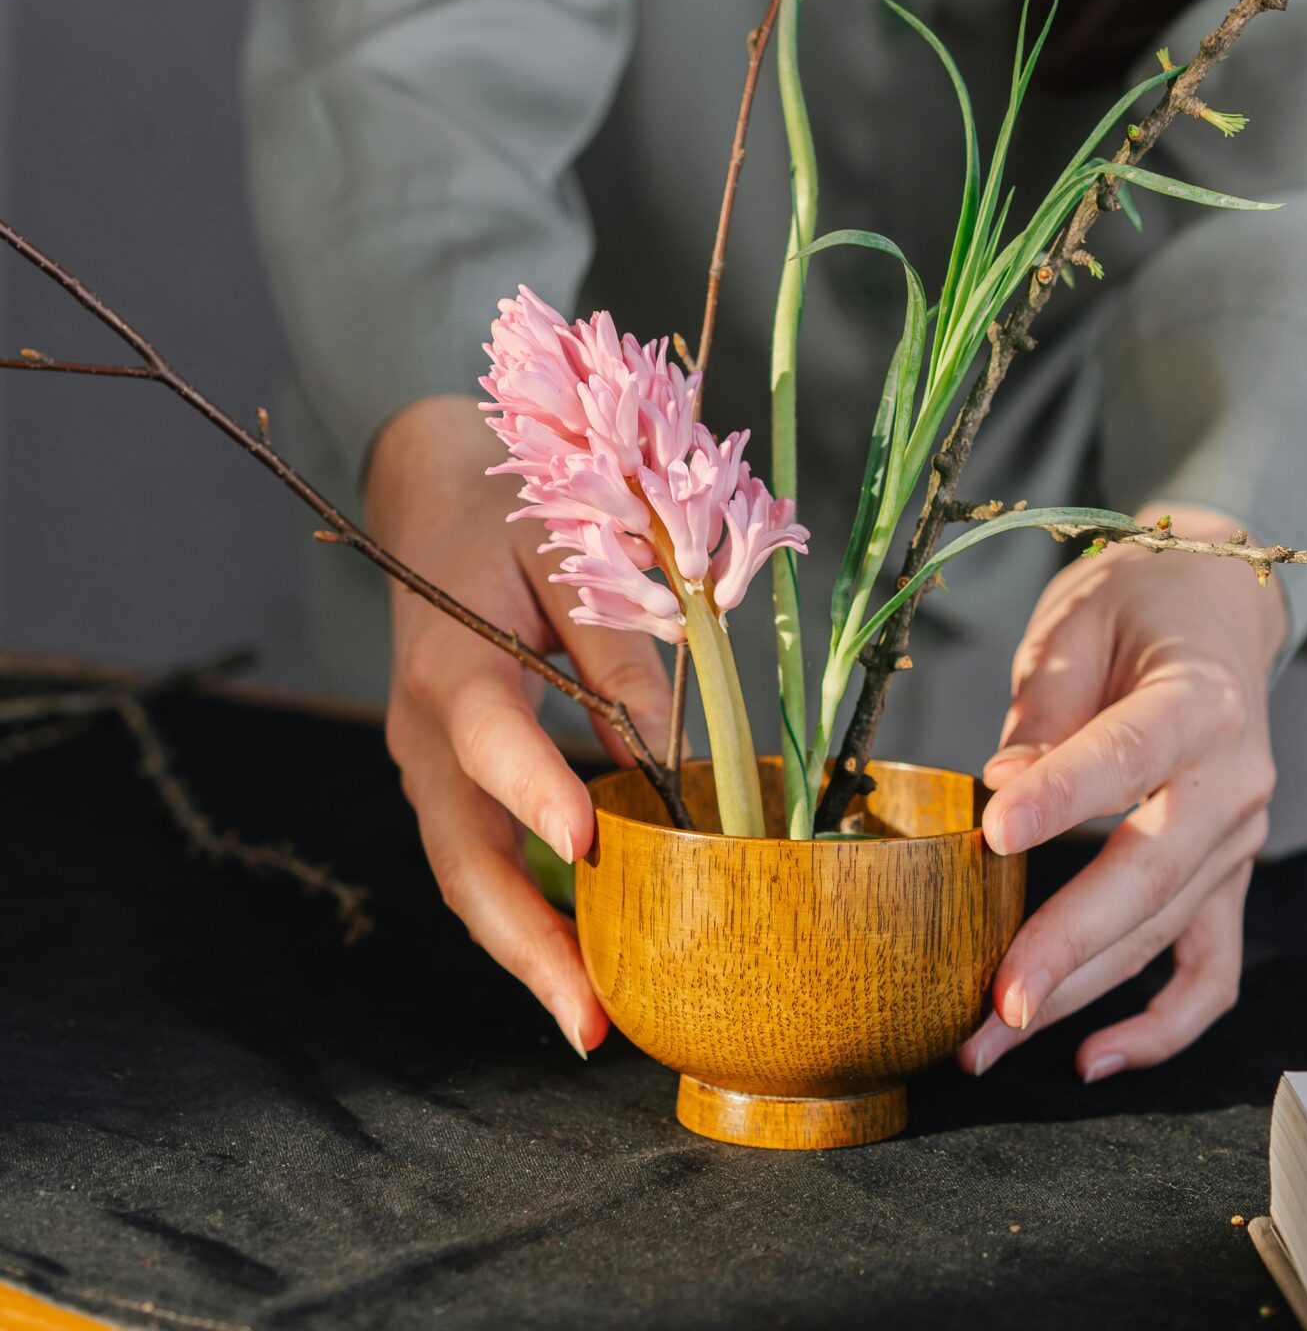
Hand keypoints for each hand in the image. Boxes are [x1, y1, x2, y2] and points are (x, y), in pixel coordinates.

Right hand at [366, 394, 674, 1053]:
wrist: (429, 492)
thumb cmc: (512, 512)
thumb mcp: (571, 552)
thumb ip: (618, 646)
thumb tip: (678, 747)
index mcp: (449, 659)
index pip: (486, 735)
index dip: (533, 790)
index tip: (589, 844)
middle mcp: (421, 729)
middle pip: (461, 853)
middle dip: (524, 941)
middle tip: (591, 1018)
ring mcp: (425, 763)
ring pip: (464, 875)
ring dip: (524, 950)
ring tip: (594, 1021)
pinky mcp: (444, 779)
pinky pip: (477, 860)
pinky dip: (523, 917)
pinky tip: (583, 963)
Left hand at [960, 504, 1284, 1081]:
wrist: (1216, 605)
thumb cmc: (1137, 607)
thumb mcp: (1079, 624)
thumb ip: (1046, 710)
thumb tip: (1005, 787)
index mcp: (1201, 698)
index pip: (1129, 755)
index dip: (1062, 796)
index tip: (994, 833)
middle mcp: (1236, 778)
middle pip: (1151, 872)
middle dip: (1070, 943)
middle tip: (995, 998)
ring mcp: (1240, 839)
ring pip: (1163, 934)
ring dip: (1080, 996)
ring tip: (990, 1041)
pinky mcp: (1228, 877)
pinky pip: (1210, 971)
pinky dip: (1161, 1027)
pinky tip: (1093, 1059)